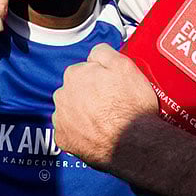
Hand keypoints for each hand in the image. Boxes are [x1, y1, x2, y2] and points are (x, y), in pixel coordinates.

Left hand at [52, 44, 159, 169]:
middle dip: (88, 95)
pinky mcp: (63, 139)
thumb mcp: (125, 66)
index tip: (111, 87)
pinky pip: (69, 131)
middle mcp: (62, 95)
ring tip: (104, 121)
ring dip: (82, 113)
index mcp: (75, 74)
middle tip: (109, 104)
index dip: (99, 79)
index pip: (83, 70)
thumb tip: (95, 53)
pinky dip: (79, 132)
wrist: (134, 143)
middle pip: (74, 90)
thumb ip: (104, 52)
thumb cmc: (131, 106)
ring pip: (70, 110)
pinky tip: (96, 133)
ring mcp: (61, 118)